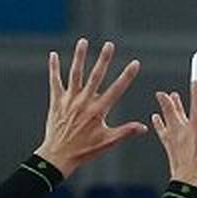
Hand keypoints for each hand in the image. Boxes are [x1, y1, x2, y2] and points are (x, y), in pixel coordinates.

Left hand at [36, 39, 146, 175]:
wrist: (59, 155)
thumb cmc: (85, 151)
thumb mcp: (108, 142)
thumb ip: (125, 132)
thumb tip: (144, 127)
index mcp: (98, 111)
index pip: (117, 89)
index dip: (127, 76)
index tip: (135, 63)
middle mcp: (84, 102)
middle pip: (96, 76)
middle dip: (104, 59)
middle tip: (110, 45)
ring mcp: (69, 100)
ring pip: (75, 74)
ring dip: (79, 57)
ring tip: (83, 42)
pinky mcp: (56, 101)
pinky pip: (55, 81)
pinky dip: (54, 68)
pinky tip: (53, 55)